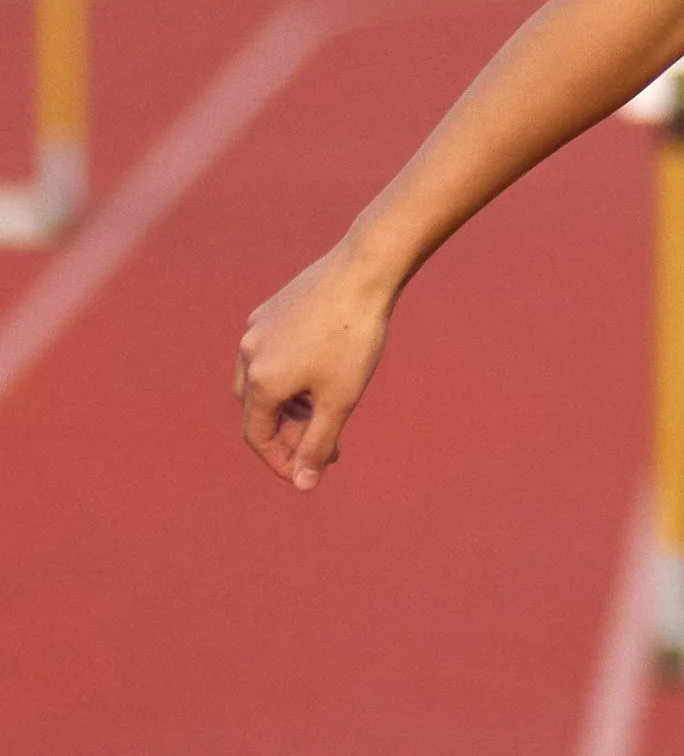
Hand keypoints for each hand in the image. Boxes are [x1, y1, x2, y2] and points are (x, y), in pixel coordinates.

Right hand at [234, 247, 392, 491]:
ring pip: (264, 380)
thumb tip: (303, 484)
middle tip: (326, 444)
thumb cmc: (354, 339)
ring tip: (327, 410)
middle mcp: (248, 355)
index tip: (307, 475)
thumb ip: (319, 444)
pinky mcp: (271, 310)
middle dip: (288, 433)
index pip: (258, 436)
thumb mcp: (340, 400)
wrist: (363, 272)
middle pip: (258, 410)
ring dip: (290, 405)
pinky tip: (322, 372)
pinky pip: (272, 353)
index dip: (281, 461)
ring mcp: (257, 329)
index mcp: (259, 382)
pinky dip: (291, 375)